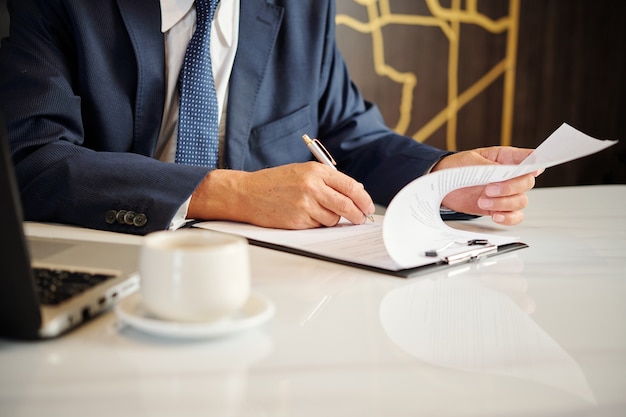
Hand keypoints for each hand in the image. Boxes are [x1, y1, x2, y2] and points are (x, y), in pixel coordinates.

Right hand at [188, 162, 374, 228]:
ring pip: (334, 219)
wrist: (247, 193)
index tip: (368, 206)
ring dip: (331, 219)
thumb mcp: (302, 172)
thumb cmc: (274, 183)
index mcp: (316, 171)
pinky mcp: (298, 220)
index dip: (363, 199)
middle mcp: (313, 186)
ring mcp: (306, 204)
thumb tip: (355, 191)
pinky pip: (319, 227)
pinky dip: (317, 225)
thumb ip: (328, 180)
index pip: (350, 186)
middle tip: (360, 218)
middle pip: (347, 205)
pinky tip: (305, 217)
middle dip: (357, 215)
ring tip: (316, 212)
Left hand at [432, 147, 542, 224]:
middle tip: (489, 189)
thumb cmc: (455, 168)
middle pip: (526, 183)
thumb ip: (489, 167)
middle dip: (510, 188)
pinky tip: (496, 216)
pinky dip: (508, 218)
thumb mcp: (470, 162)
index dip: (535, 163)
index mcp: (504, 158)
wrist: (441, 186)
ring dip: (503, 204)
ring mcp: (505, 193)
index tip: (533, 169)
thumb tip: (507, 170)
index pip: (527, 159)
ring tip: (482, 201)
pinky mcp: (498, 208)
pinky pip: (514, 216)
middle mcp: (508, 176)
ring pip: (521, 201)